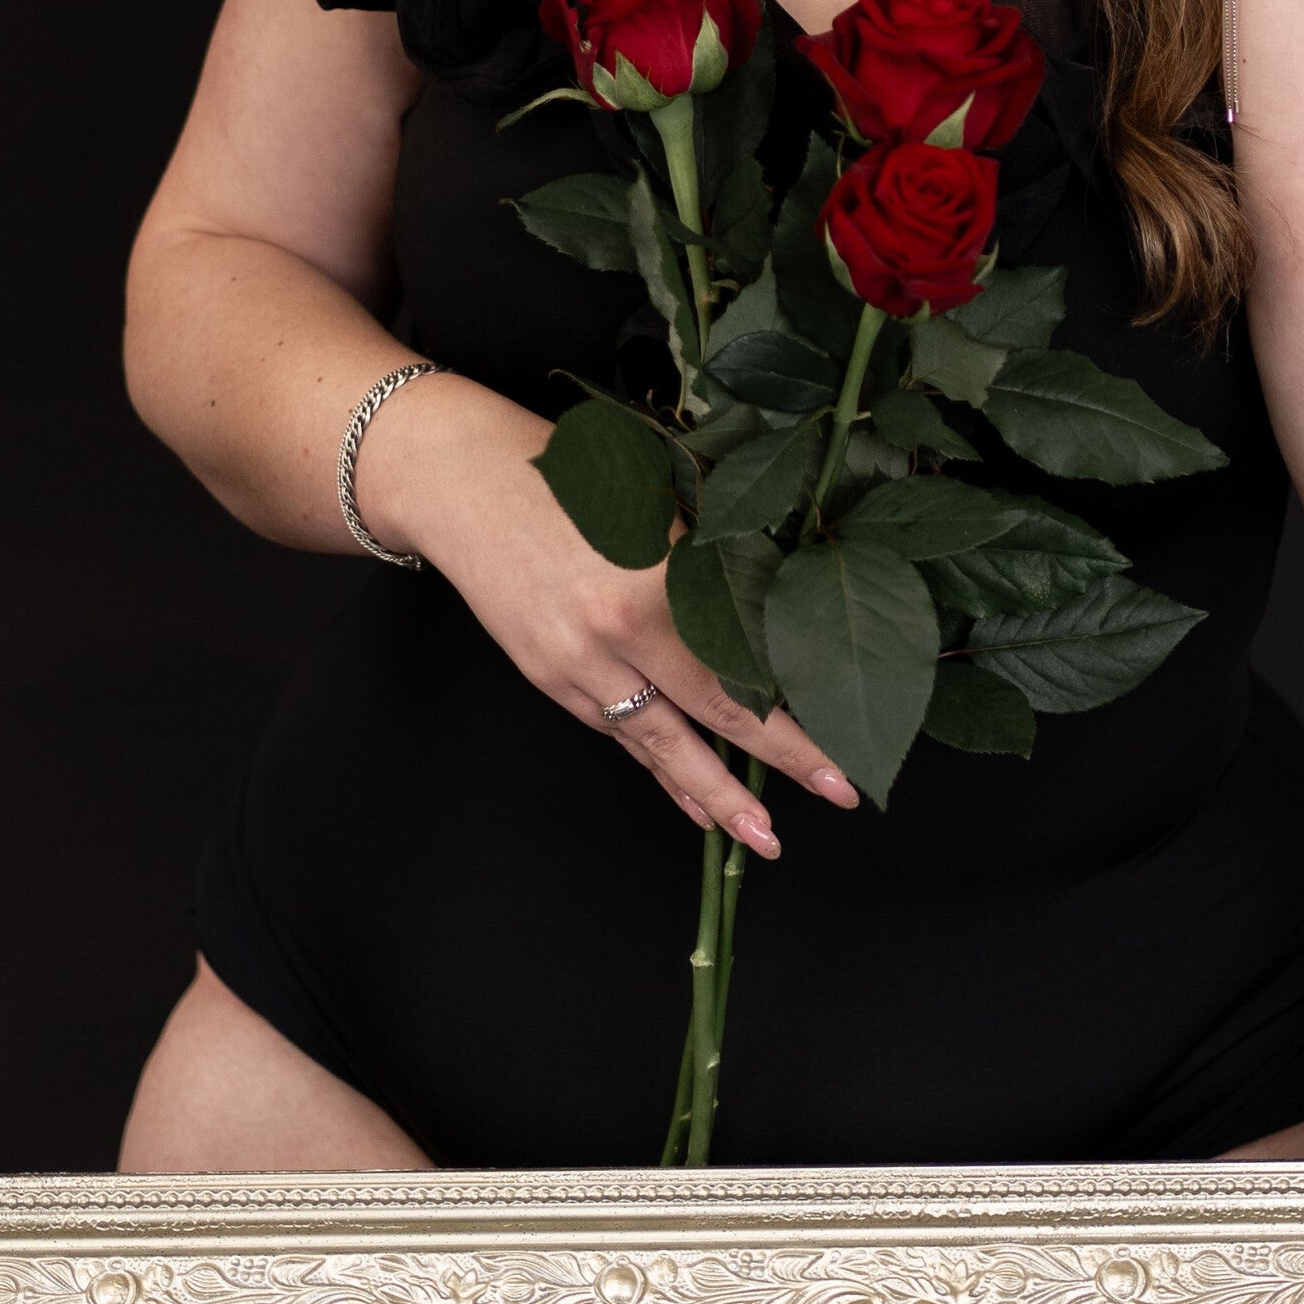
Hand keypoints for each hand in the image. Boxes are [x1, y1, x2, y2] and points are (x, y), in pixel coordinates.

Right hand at [360, 369, 858, 853]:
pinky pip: (615, 729)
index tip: (841, 747)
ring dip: (712, 791)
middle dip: (776, 762)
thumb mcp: (655, 505)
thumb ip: (707, 566)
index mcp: (658, 577)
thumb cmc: (568, 470)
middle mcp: (618, 631)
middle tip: (836, 795)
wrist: (462, 480)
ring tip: (759, 834)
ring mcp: (576, 661)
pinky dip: (655, 764)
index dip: (794, 712)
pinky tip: (689, 794)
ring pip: (658, 740)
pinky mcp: (546, 676)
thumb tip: (766, 621)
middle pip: (711, 711)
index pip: (743, 660)